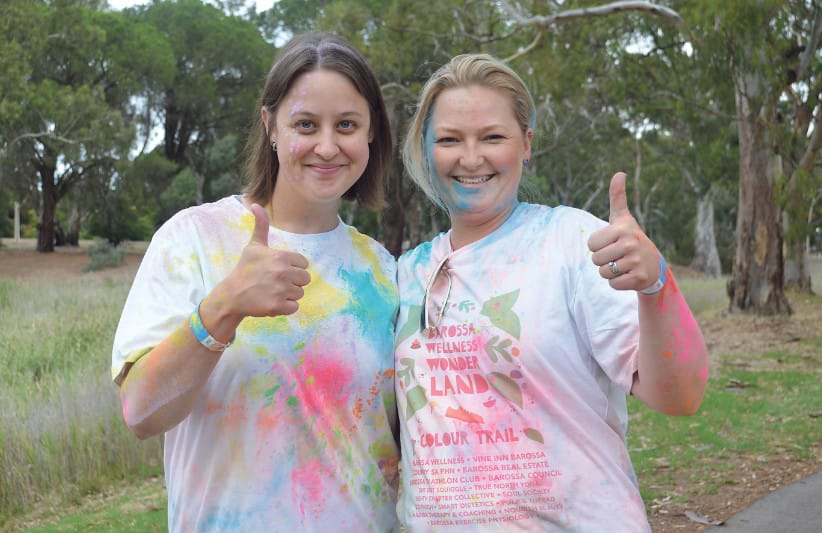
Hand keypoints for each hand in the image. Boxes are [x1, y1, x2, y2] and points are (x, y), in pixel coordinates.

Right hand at [224, 203, 310, 316]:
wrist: (231, 295)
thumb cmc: (245, 269)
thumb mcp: (254, 246)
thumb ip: (261, 225)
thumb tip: (255, 204)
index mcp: (281, 256)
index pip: (303, 264)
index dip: (293, 268)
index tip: (278, 270)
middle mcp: (283, 272)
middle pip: (305, 279)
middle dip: (293, 282)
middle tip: (275, 282)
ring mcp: (281, 290)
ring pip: (300, 294)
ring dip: (288, 295)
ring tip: (272, 292)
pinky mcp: (278, 306)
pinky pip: (294, 307)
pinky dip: (285, 307)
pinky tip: (272, 302)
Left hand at [587, 172, 659, 291]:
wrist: (653, 265)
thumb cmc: (631, 239)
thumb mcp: (623, 218)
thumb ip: (617, 197)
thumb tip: (619, 173)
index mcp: (622, 229)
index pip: (591, 245)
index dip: (597, 246)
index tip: (611, 243)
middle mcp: (630, 244)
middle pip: (595, 260)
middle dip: (603, 261)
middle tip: (617, 256)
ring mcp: (635, 262)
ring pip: (603, 273)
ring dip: (609, 272)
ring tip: (623, 265)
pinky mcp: (637, 278)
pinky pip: (612, 284)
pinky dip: (617, 283)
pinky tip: (627, 275)